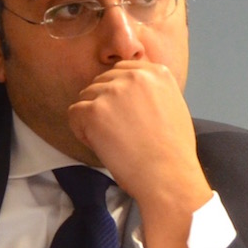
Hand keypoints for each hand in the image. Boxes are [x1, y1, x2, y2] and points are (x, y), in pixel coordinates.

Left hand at [68, 60, 211, 247]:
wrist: (167, 176)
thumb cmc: (172, 153)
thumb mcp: (173, 107)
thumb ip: (152, 92)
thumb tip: (131, 94)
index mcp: (157, 73)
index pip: (121, 71)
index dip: (116, 95)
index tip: (123, 116)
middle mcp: (135, 75)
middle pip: (101, 82)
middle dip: (103, 105)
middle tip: (117, 133)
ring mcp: (113, 91)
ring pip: (85, 97)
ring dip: (91, 119)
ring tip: (112, 141)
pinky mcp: (94, 110)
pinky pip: (74, 114)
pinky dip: (81, 131)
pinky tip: (100, 145)